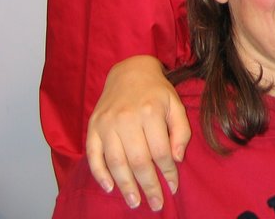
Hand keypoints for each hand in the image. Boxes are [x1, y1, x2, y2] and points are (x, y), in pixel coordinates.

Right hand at [86, 55, 190, 210]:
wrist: (130, 71)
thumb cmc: (156, 91)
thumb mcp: (175, 104)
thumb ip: (181, 130)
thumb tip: (176, 159)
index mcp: (151, 111)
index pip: (161, 150)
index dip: (167, 172)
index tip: (172, 187)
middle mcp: (127, 118)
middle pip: (138, 160)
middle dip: (148, 185)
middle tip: (155, 203)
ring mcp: (106, 123)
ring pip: (116, 162)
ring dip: (125, 186)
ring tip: (134, 202)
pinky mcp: (93, 127)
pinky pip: (93, 155)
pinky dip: (100, 174)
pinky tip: (110, 188)